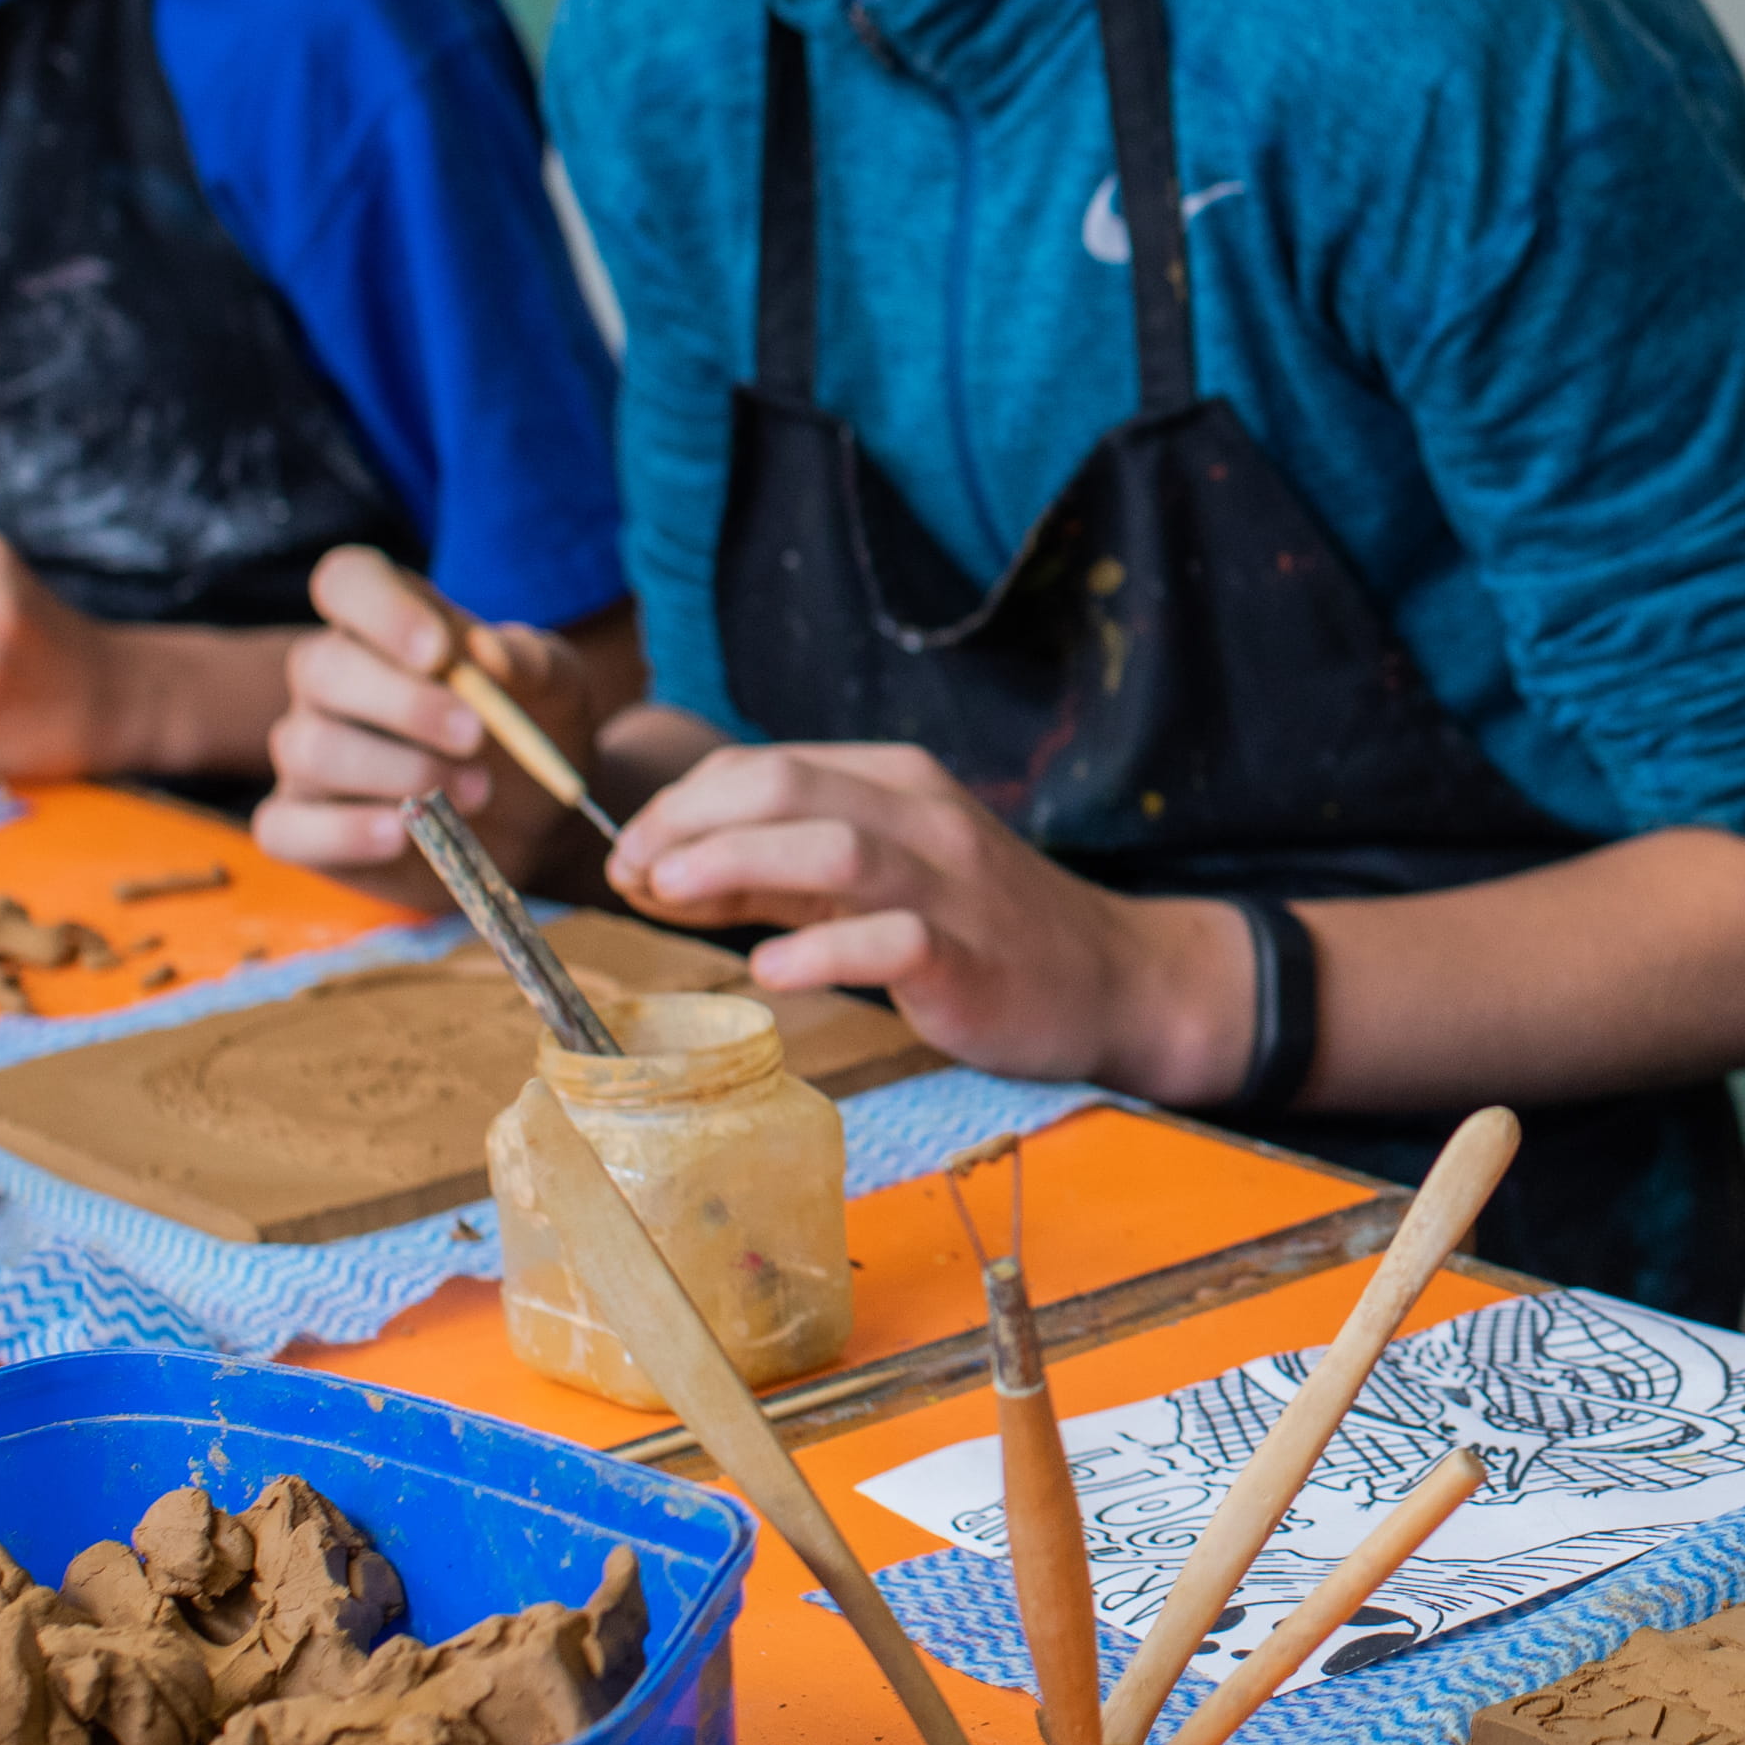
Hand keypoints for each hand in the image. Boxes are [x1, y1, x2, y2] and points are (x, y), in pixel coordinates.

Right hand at [255, 545, 607, 901]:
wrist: (541, 815)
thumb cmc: (536, 726)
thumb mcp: (558, 684)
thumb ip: (530, 659)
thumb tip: (486, 650)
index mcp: (388, 621)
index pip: (346, 580)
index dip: (383, 609)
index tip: (440, 653)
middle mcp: (331, 679)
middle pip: (321, 667)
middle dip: (403, 704)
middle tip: (476, 736)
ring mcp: (308, 750)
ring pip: (309, 748)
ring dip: (398, 772)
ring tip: (476, 793)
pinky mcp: (302, 824)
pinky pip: (287, 827)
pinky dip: (343, 832)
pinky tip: (400, 835)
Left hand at [605, 741, 1236, 1094]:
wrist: (1115, 978)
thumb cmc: (983, 929)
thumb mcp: (877, 878)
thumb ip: (778, 872)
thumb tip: (660, 871)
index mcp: (896, 782)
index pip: (766, 766)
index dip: (682, 805)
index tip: (630, 856)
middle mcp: (923, 817)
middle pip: (787, 787)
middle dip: (689, 825)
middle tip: (630, 876)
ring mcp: (951, 885)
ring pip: (833, 847)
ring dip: (735, 865)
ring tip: (669, 900)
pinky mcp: (971, 958)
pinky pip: (890, 940)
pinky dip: (819, 950)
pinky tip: (771, 972)